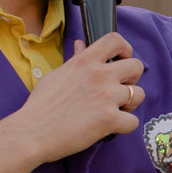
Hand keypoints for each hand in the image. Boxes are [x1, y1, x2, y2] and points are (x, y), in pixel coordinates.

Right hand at [13, 31, 144, 161]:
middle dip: (132, 79)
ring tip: (114, 111)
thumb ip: (75, 60)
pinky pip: (133, 121)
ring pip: (139, 94)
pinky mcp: (109, 119)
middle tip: (119, 91)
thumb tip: (81, 45)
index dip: (125, 49)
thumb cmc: (41, 105)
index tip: (121, 60)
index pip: (115, 40)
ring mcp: (106, 96)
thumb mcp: (57, 75)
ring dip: (130, 105)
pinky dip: (125, 127)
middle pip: (136, 66)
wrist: (32, 132)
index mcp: (85, 61)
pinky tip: (110, 128)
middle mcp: (99, 75)